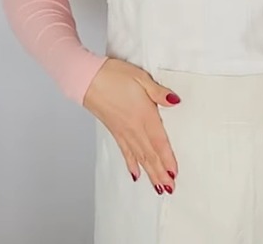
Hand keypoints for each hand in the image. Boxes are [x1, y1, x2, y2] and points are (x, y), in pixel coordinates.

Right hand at [84, 59, 180, 194]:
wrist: (86, 78)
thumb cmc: (113, 75)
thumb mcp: (141, 78)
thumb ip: (159, 92)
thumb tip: (176, 101)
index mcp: (144, 115)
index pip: (159, 142)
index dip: (167, 159)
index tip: (174, 173)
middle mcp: (134, 127)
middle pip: (150, 155)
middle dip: (160, 173)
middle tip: (170, 188)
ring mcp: (123, 131)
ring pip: (139, 157)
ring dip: (150, 173)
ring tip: (158, 187)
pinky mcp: (114, 131)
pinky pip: (125, 151)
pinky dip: (131, 164)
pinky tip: (136, 174)